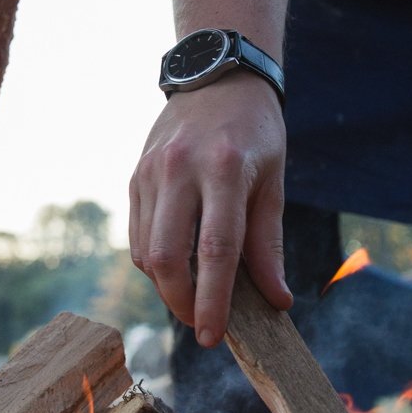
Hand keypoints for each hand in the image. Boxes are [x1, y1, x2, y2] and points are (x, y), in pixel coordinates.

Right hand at [129, 74, 290, 347]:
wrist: (216, 76)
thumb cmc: (255, 133)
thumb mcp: (273, 183)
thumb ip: (269, 245)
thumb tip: (277, 300)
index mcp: (223, 169)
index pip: (216, 251)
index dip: (213, 301)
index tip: (215, 336)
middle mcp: (180, 170)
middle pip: (168, 258)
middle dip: (182, 303)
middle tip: (203, 325)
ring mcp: (151, 174)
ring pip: (147, 253)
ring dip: (168, 288)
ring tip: (194, 298)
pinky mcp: (135, 178)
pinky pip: (137, 238)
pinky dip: (155, 266)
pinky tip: (178, 269)